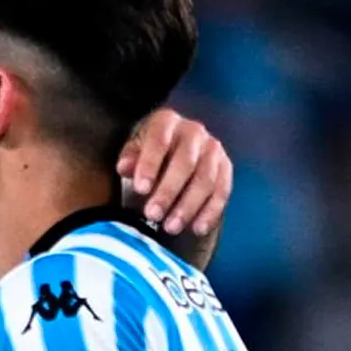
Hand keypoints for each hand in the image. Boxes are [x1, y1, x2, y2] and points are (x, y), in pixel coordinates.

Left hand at [117, 107, 232, 236]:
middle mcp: (193, 131)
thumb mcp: (133, 151)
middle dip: (168, 191)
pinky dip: (210, 212)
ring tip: (171, 227)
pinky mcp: (225, 167)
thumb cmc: (147, 153)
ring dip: (188, 206)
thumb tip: (124, 167)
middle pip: (185, 163)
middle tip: (152, 214)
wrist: (172, 151)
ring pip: (205, 179)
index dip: (149, 165)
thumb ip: (129, 158)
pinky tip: (197, 228)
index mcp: (166, 122)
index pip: (158, 141)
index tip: (140, 189)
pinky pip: (222, 191)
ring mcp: (212, 149)